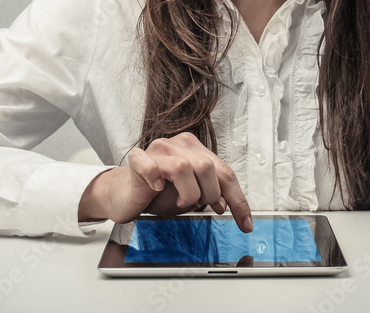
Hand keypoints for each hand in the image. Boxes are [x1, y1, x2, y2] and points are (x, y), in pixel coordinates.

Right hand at [78, 132, 252, 231]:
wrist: (124, 194)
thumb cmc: (157, 194)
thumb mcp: (191, 194)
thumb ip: (210, 193)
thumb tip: (228, 205)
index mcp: (194, 149)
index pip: (224, 171)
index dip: (237, 199)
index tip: (245, 223)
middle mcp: (177, 145)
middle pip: (207, 167)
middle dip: (210, 195)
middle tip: (200, 206)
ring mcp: (156, 150)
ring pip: (184, 167)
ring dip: (187, 193)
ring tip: (180, 201)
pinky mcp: (137, 159)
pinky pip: (149, 165)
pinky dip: (155, 177)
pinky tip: (156, 188)